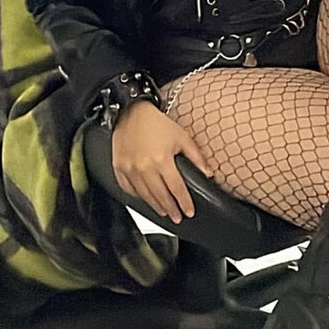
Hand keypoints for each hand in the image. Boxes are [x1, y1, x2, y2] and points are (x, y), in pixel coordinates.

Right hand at [112, 101, 213, 223]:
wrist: (132, 111)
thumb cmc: (157, 123)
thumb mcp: (182, 137)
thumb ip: (196, 157)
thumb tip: (209, 173)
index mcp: (162, 160)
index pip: (177, 189)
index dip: (184, 203)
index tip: (189, 211)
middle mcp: (144, 167)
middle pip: (161, 196)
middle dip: (171, 209)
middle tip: (178, 217)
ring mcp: (130, 169)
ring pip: (145, 196)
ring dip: (156, 206)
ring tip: (165, 212)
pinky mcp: (119, 167)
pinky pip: (128, 189)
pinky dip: (138, 197)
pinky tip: (145, 199)